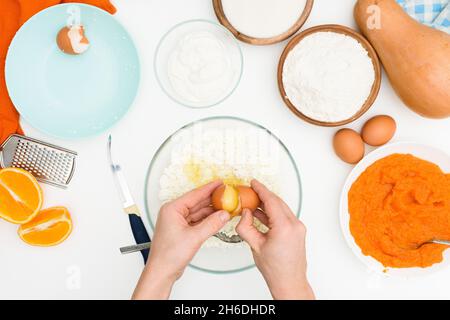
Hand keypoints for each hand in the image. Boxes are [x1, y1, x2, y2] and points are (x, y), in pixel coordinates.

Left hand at [132, 180, 229, 299]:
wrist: (162, 271)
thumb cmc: (168, 256)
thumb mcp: (194, 237)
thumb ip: (211, 224)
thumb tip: (223, 214)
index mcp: (172, 209)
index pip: (194, 194)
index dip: (209, 188)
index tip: (220, 183)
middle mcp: (173, 213)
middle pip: (196, 202)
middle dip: (212, 199)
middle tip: (226, 194)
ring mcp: (177, 221)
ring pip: (198, 212)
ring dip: (211, 210)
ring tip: (225, 206)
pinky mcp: (181, 230)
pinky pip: (197, 220)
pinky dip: (207, 219)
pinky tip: (217, 218)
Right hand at [236, 180, 314, 299]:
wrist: (289, 281)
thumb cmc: (275, 269)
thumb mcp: (254, 245)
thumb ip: (246, 226)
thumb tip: (245, 213)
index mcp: (284, 227)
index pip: (271, 201)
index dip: (260, 189)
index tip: (253, 183)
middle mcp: (294, 225)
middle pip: (277, 202)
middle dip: (263, 195)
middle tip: (250, 191)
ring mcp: (298, 227)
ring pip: (281, 208)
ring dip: (267, 204)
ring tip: (252, 203)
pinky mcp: (298, 231)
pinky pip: (284, 216)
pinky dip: (272, 213)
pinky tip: (261, 214)